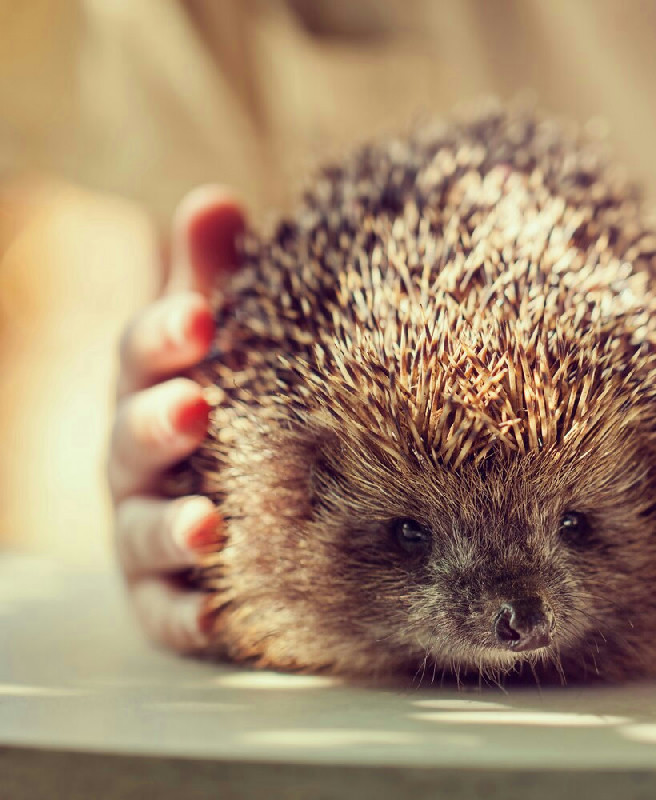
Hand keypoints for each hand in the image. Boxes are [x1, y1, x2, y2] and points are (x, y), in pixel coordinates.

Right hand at [107, 187, 243, 652]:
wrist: (249, 505)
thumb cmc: (227, 404)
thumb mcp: (219, 343)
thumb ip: (213, 280)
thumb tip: (217, 200)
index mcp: (150, 389)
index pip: (145, 355)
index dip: (167, 333)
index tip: (204, 315)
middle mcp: (138, 463)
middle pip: (133, 441)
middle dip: (159, 423)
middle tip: (195, 407)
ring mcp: (146, 534)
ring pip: (145, 534)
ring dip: (172, 528)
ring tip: (210, 525)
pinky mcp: (167, 602)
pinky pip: (169, 616)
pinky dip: (186, 618)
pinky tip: (214, 620)